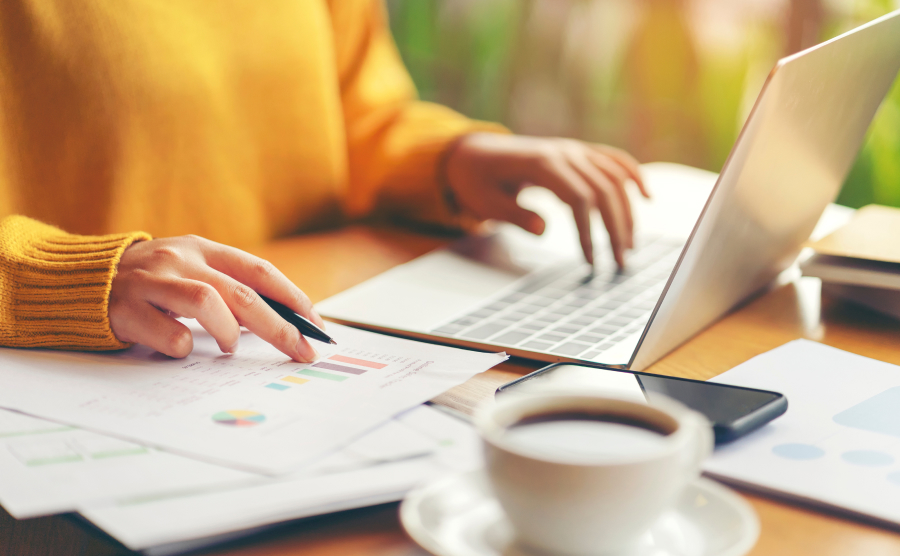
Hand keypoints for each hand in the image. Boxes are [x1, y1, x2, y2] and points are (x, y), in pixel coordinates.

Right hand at [109, 235, 323, 360]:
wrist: (77, 279)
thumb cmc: (147, 281)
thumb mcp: (187, 269)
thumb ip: (224, 286)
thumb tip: (279, 320)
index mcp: (201, 248)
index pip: (258, 271)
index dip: (291, 297)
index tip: (315, 323)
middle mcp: (180, 259)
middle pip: (243, 294)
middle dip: (280, 327)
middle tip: (302, 351)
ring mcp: (152, 282)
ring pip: (209, 304)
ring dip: (229, 333)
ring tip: (230, 347)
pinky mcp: (126, 308)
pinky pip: (170, 335)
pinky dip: (183, 348)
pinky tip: (178, 348)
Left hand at [443, 133, 647, 266]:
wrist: (472, 152)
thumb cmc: (477, 179)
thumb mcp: (485, 202)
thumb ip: (514, 216)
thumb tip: (544, 231)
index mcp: (541, 164)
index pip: (579, 198)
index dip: (589, 231)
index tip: (590, 261)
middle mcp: (564, 152)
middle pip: (603, 190)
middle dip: (616, 228)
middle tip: (620, 263)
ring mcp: (573, 149)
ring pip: (614, 178)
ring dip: (627, 212)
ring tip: (630, 245)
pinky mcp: (578, 152)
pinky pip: (613, 159)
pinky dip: (633, 176)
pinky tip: (647, 197)